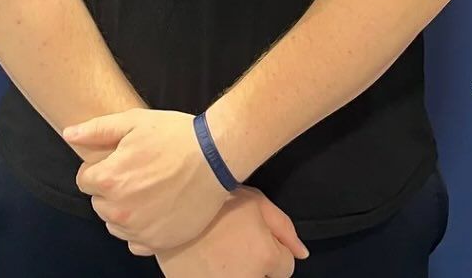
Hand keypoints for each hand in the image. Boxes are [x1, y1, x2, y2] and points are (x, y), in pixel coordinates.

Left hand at [64, 108, 228, 252]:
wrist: (215, 157)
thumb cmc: (174, 136)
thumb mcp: (134, 122)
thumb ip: (97, 130)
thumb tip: (69, 134)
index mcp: (110, 179)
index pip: (84, 180)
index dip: (99, 167)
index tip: (118, 160)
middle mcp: (120, 210)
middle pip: (98, 203)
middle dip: (110, 188)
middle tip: (136, 172)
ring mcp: (139, 230)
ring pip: (115, 224)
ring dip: (123, 209)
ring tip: (147, 189)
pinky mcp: (158, 242)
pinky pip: (134, 243)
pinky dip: (140, 229)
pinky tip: (156, 208)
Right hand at [155, 186, 308, 276]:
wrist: (169, 205)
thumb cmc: (215, 200)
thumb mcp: (256, 202)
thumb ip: (284, 228)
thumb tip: (302, 253)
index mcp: (265, 257)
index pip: (286, 267)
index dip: (271, 248)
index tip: (253, 235)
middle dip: (254, 262)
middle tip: (232, 240)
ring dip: (234, 270)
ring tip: (216, 248)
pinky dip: (212, 274)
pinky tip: (203, 258)